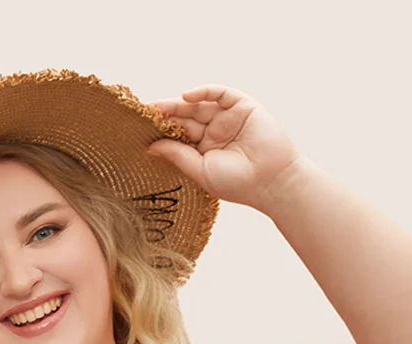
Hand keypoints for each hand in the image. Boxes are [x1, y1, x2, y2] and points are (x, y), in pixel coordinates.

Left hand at [144, 86, 301, 209]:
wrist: (271, 180)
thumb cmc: (237, 183)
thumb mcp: (200, 171)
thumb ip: (177, 155)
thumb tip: (150, 147)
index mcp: (205, 149)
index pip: (180, 135)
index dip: (162, 130)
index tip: (140, 129)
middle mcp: (215, 131)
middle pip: (186, 118)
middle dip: (166, 115)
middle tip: (144, 113)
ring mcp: (228, 117)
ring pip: (199, 105)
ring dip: (179, 104)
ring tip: (158, 107)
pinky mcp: (242, 106)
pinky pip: (220, 93)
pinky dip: (203, 91)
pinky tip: (185, 96)